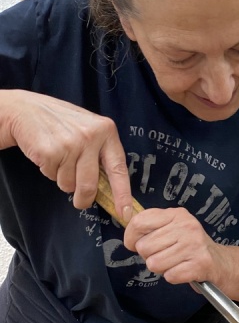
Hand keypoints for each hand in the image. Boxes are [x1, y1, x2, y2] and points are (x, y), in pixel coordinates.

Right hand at [0, 90, 131, 215]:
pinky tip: (49, 155)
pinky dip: (50, 171)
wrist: (28, 110)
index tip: (125, 212)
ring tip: (60, 159)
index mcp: (106, 131)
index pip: (118, 169)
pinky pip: (53, 177)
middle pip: (90, 185)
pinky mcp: (50, 152)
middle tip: (80, 201)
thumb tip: (112, 190)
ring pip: (69, 184)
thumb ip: (102, 153)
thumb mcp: (90, 129)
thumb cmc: (63, 123)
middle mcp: (90, 136)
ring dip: (63, 179)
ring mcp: (70, 144)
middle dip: (84, 199)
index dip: (122, 194)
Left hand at [123, 207, 221, 286]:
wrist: (221, 262)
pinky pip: (169, 276)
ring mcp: (194, 245)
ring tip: (175, 262)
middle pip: (144, 247)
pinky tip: (183, 270)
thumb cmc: (190, 246)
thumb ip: (152, 228)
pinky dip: (173, 277)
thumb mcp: (173, 228)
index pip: (139, 222)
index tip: (134, 244)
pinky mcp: (200, 264)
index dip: (130, 237)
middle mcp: (186, 226)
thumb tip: (130, 239)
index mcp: (176, 214)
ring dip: (161, 268)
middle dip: (149, 256)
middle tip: (165, 255)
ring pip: (154, 264)